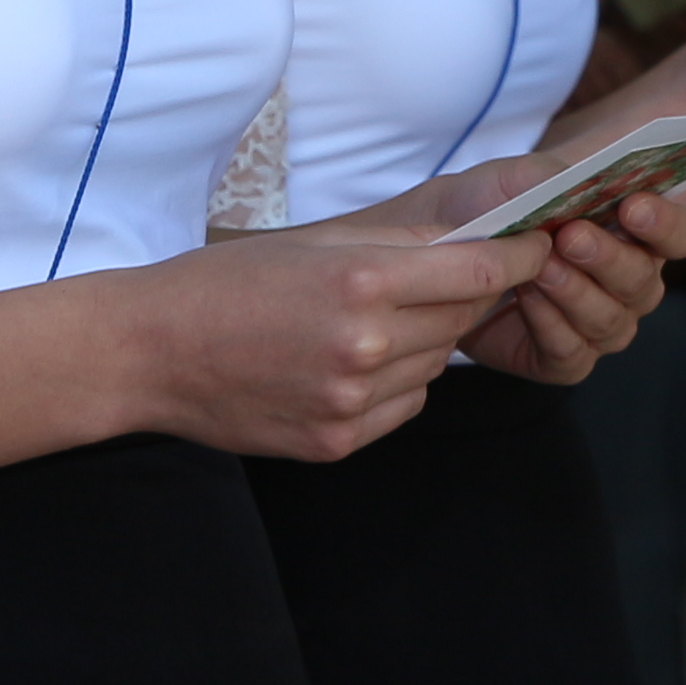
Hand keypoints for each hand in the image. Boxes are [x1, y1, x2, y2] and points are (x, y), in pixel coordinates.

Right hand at [124, 194, 556, 460]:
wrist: (150, 353)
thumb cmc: (222, 285)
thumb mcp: (308, 244)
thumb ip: (395, 247)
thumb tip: (471, 248)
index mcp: (357, 281)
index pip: (478, 274)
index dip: (518, 259)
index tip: (535, 248)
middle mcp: (364, 346)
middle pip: (461, 320)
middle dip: (467, 296)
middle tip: (448, 279)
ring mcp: (352, 401)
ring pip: (436, 365)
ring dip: (426, 341)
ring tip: (373, 322)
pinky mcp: (338, 441)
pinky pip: (404, 405)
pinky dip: (397, 383)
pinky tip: (352, 363)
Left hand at [459, 194, 685, 383]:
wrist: (439, 245)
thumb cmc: (489, 206)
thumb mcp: (510, 179)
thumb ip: (547, 176)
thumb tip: (574, 184)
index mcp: (633, 234)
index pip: (678, 235)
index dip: (666, 224)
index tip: (633, 207)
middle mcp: (627, 284)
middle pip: (645, 281)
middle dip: (609, 258)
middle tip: (571, 237)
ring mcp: (599, 324)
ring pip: (610, 320)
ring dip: (574, 292)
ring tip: (538, 268)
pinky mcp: (563, 358)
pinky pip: (572, 352)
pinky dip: (549, 325)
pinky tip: (526, 299)